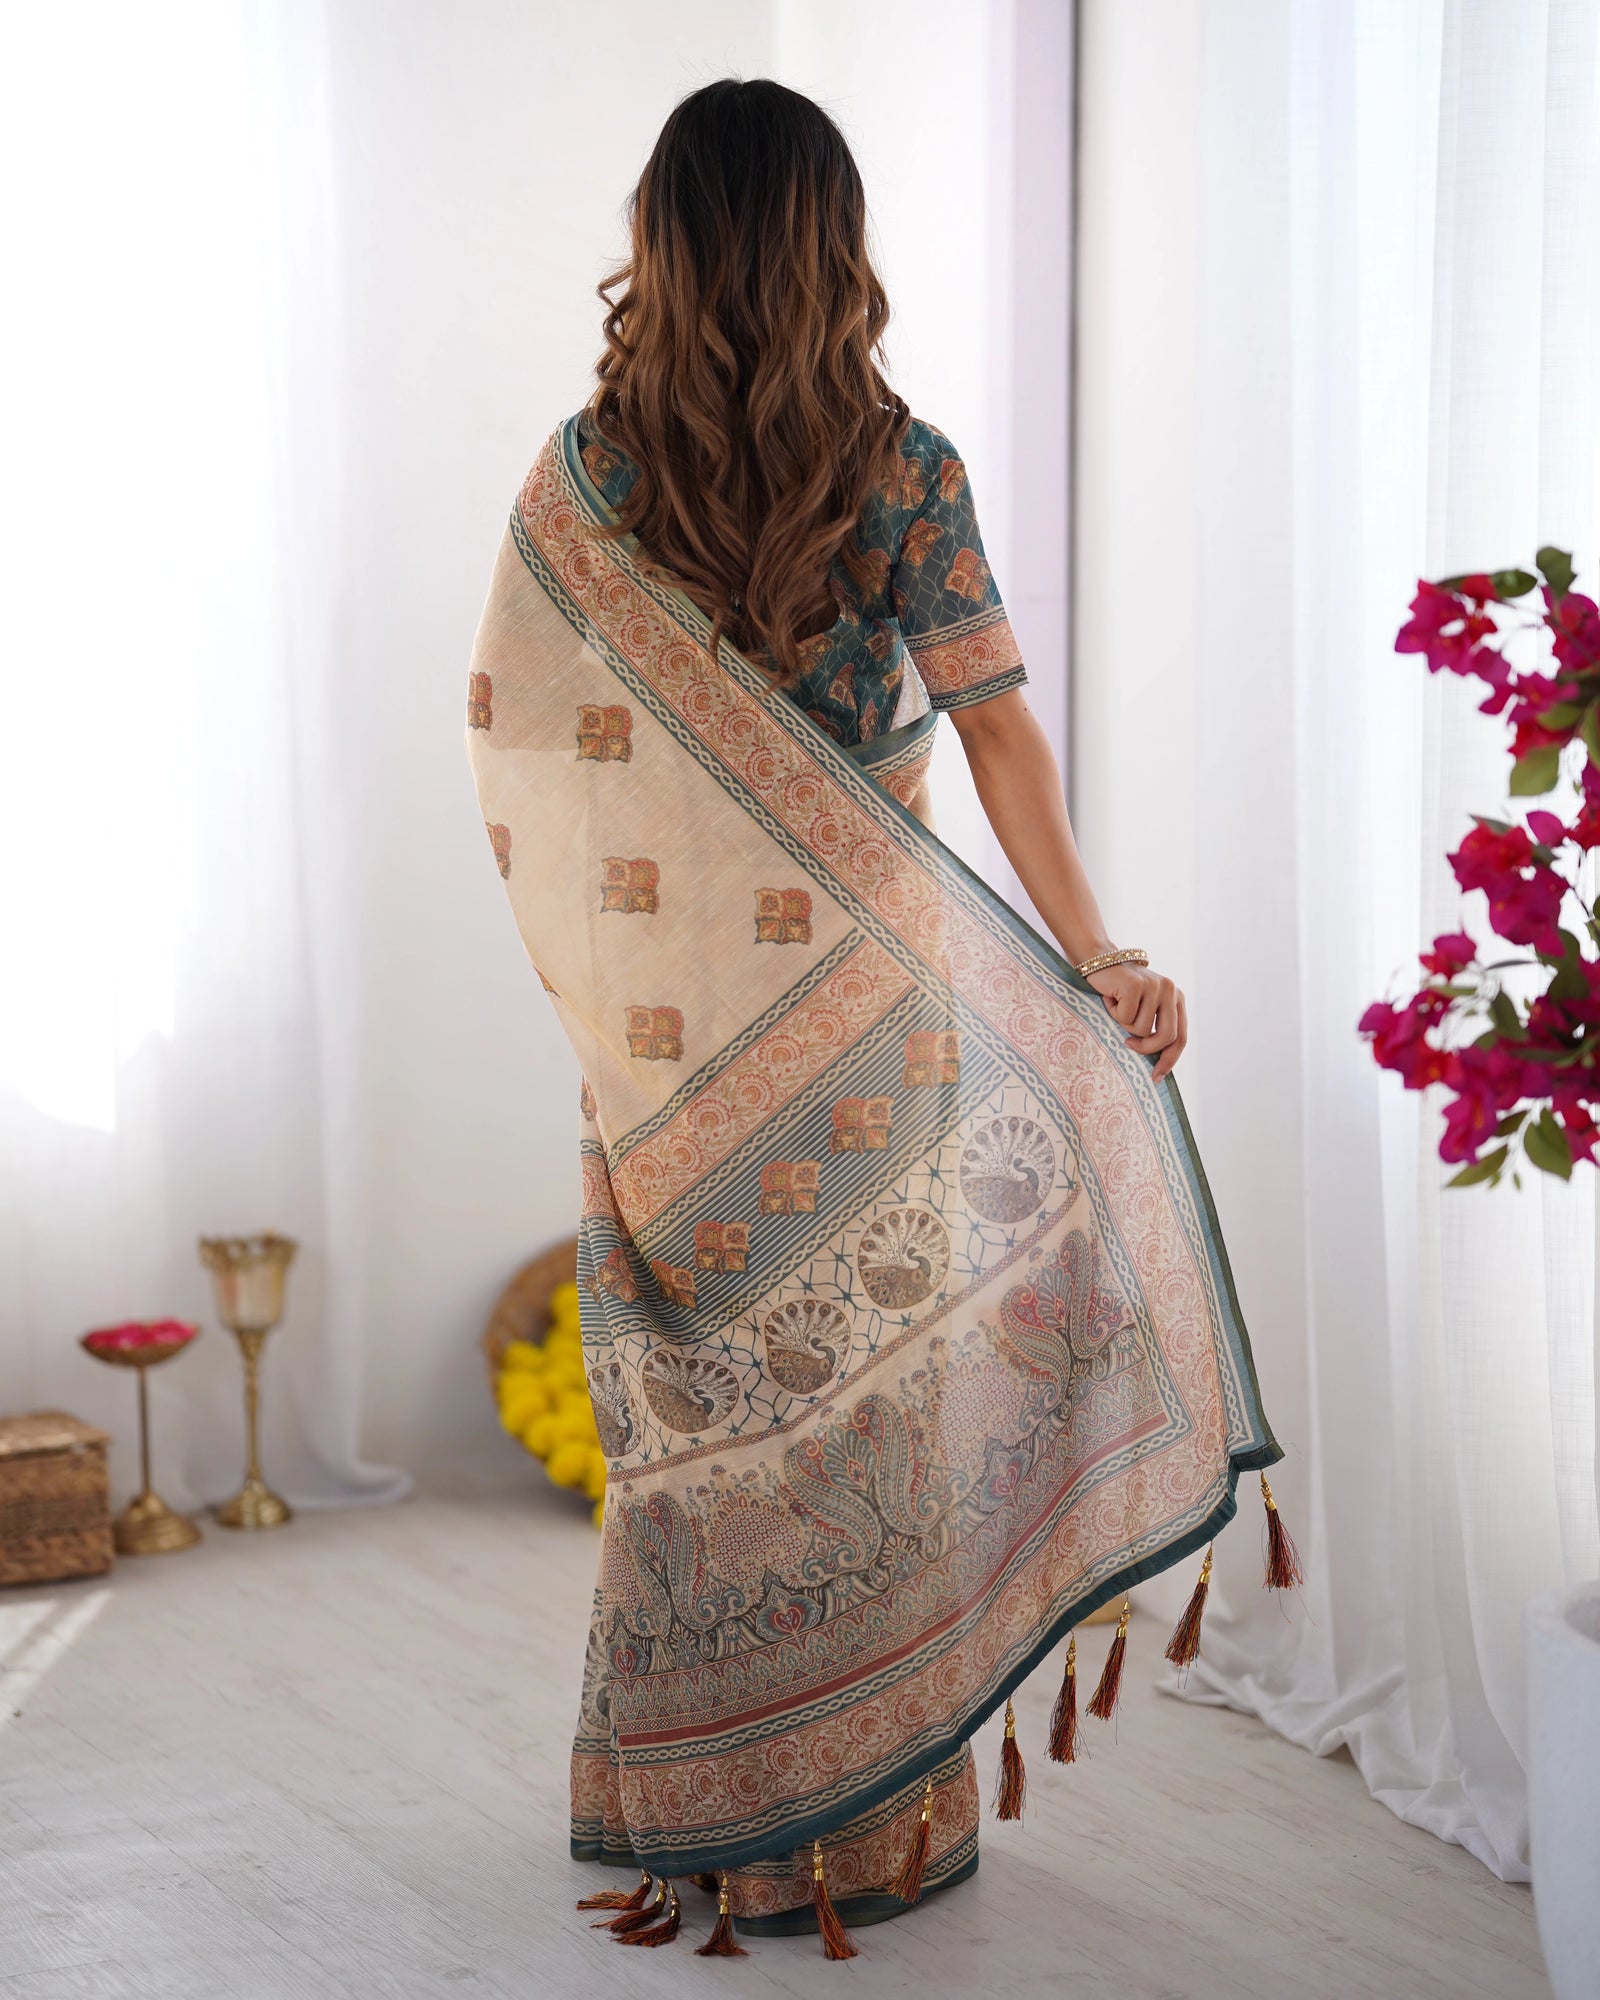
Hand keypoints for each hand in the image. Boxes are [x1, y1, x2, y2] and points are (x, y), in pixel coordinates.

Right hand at [1086, 963, 1187, 1081]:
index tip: (1156, 1077)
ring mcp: (1155, 986)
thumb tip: (1158, 1067)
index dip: (1170, 1060)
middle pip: (1167, 1036)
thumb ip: (1155, 1028)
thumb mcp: (1143, 1010)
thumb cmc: (1119, 992)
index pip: (1181, 1037)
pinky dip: (1113, 1013)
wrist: (1097, 960)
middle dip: (1147, 1049)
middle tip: (1128, 1045)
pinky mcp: (1136, 985)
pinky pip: (1125, 1017)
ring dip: (1123, 1024)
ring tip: (1117, 1006)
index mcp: (1176, 998)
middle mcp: (1170, 990)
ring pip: (1142, 1029)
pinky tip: (1110, 997)